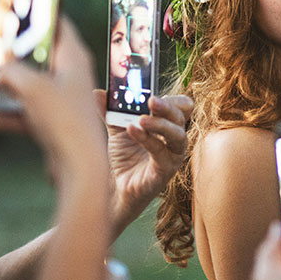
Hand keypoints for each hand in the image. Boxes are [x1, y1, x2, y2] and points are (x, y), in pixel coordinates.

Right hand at [0, 18, 104, 166]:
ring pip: (13, 86)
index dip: (31, 13)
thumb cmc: (64, 119)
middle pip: (25, 57)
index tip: (6, 5)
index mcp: (72, 57)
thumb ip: (9, 68)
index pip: (54, 24)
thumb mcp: (32, 85)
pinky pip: (11, 113)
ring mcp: (54, 100)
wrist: (79, 168)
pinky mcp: (45, 123)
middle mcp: (65, 75)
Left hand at [101, 91, 192, 230]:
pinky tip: (133, 131)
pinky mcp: (165, 171)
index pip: (182, 107)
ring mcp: (173, 156)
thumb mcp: (116, 130)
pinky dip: (148, 140)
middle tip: (151, 99)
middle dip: (167, 107)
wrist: (115, 188)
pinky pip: (162, 153)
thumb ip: (111, 111)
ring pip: (178, 135)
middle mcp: (174, 139)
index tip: (153, 91)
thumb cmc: (123, 158)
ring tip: (141, 119)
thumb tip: (98, 93)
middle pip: (182, 117)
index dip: (172, 98)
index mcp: (167, 125)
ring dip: (160, 124)